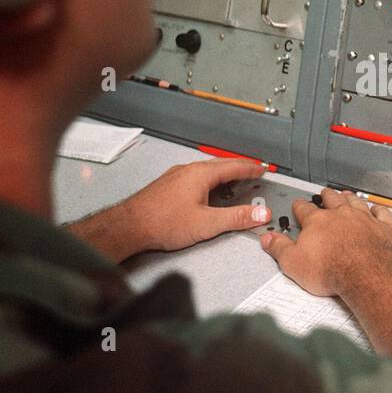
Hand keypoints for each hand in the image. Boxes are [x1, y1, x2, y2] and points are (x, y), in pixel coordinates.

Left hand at [68, 158, 271, 260]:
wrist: (129, 226)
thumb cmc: (161, 222)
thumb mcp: (206, 224)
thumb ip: (236, 218)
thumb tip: (260, 213)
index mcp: (200, 174)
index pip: (234, 166)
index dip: (251, 168)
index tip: (262, 169)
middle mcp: (188, 170)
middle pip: (221, 165)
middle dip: (239, 168)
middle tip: (252, 172)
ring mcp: (176, 176)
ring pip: (206, 171)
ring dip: (223, 174)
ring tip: (234, 182)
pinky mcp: (168, 185)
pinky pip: (195, 177)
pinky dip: (209, 181)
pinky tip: (207, 192)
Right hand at [259, 188, 391, 296]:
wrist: (366, 275)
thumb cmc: (333, 270)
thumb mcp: (293, 263)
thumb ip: (279, 248)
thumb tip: (268, 239)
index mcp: (317, 221)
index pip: (304, 208)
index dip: (299, 206)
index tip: (298, 205)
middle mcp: (341, 214)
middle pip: (332, 199)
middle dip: (326, 196)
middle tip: (323, 194)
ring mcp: (364, 219)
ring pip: (355, 201)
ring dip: (349, 198)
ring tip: (346, 195)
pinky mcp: (383, 228)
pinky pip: (382, 212)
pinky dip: (378, 209)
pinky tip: (377, 209)